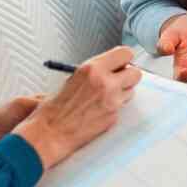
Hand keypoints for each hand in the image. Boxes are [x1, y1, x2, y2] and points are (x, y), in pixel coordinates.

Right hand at [16, 46, 141, 168]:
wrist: (50, 132)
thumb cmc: (55, 108)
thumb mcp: (74, 78)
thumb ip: (95, 71)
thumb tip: (111, 67)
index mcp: (93, 69)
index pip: (125, 53)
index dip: (124, 59)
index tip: (121, 63)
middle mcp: (105, 83)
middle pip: (136, 73)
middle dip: (128, 76)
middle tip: (118, 79)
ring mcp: (112, 101)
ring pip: (131, 91)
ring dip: (122, 93)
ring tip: (103, 97)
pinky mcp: (114, 117)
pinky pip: (121, 108)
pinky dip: (114, 108)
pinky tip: (98, 111)